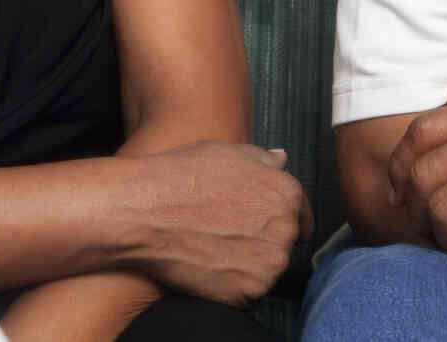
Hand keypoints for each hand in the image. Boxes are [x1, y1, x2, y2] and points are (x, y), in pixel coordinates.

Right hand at [117, 141, 311, 305]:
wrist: (146, 212)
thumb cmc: (182, 176)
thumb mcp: (226, 152)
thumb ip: (262, 160)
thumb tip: (281, 158)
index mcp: (286, 193)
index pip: (301, 213)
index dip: (279, 216)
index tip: (261, 222)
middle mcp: (285, 230)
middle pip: (284, 243)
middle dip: (264, 240)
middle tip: (229, 233)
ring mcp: (269, 265)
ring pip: (267, 270)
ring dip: (250, 265)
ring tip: (215, 249)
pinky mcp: (249, 293)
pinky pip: (248, 294)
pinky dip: (233, 286)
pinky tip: (208, 266)